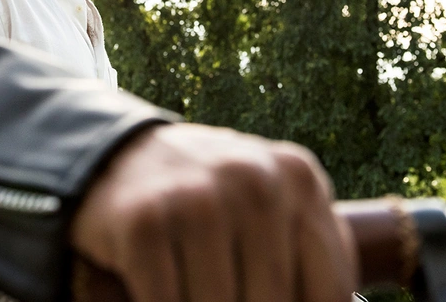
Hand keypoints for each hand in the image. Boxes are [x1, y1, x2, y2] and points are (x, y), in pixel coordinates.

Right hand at [70, 124, 357, 301]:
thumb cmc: (210, 201)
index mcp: (298, 176)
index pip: (327, 293)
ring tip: (192, 291)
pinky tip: (158, 294)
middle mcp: (253, 178)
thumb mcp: (273, 211)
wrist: (118, 157)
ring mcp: (197, 198)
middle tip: (221, 293)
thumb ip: (309, 261)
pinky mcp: (145, 222)